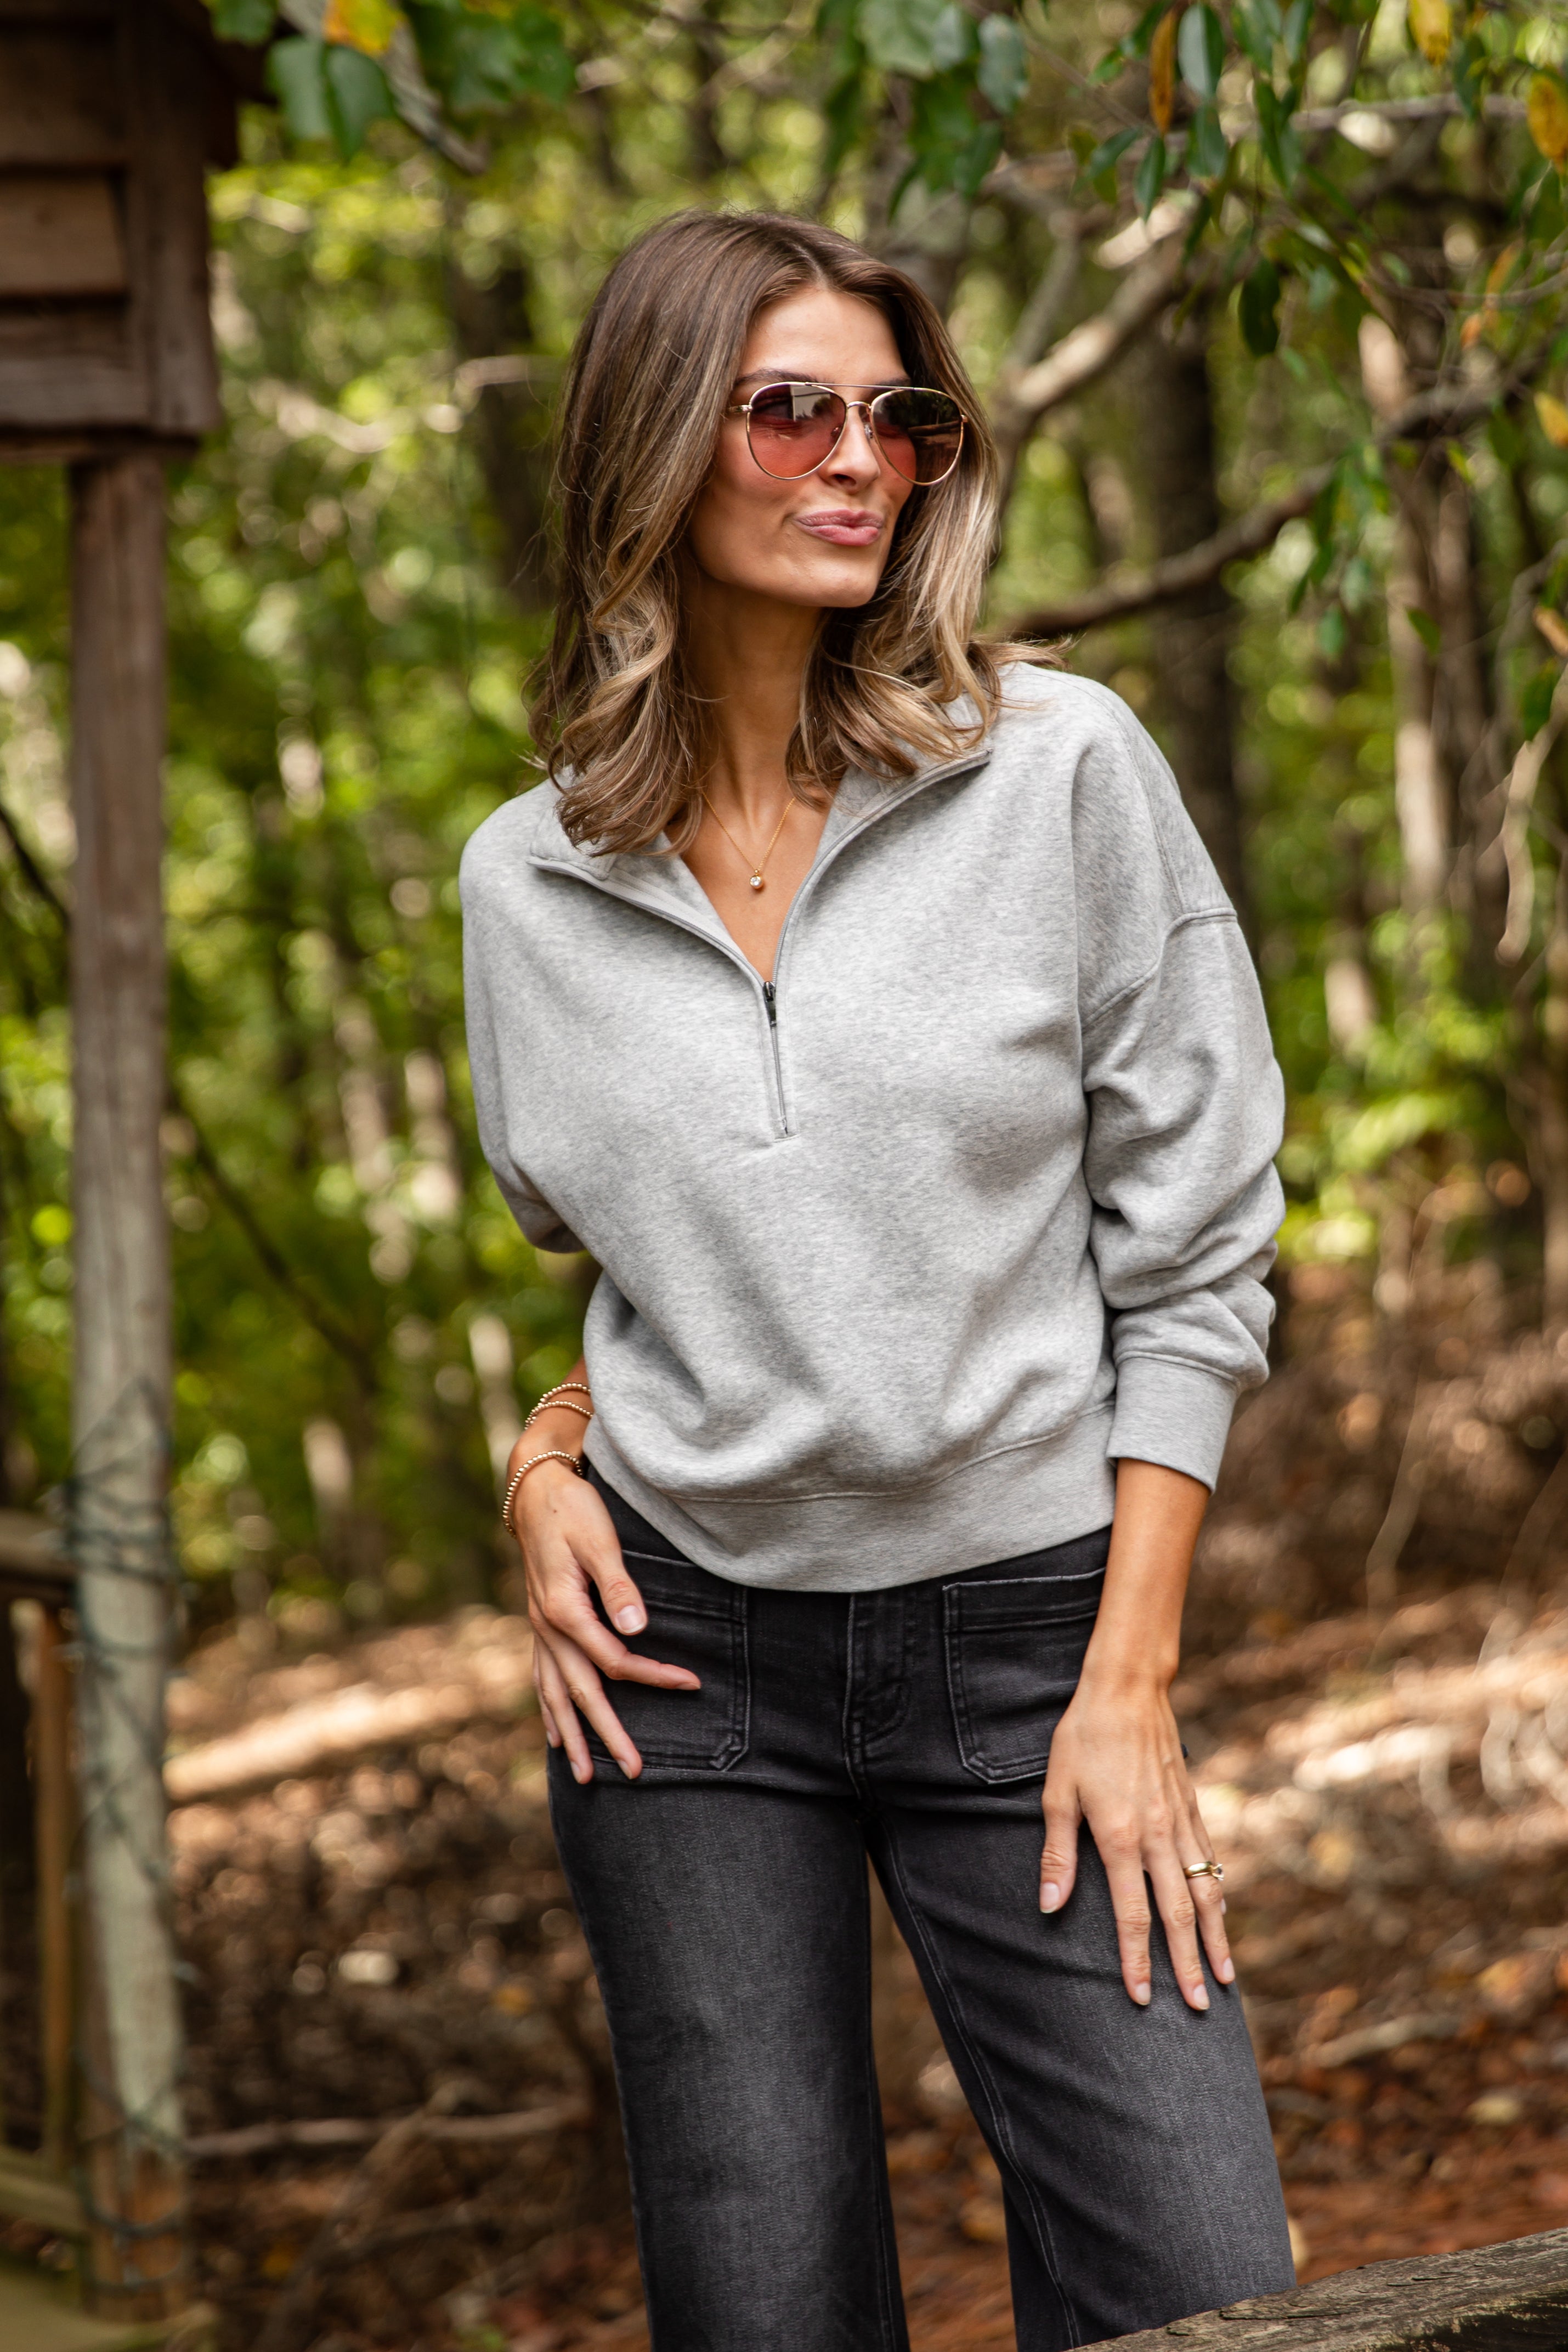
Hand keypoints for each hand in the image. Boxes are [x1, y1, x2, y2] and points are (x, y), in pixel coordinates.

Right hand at [511, 1455, 698, 1783]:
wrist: (534, 1489)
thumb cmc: (572, 1510)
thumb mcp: (599, 1539)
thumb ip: (619, 1585)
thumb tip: (638, 1628)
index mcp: (564, 1610)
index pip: (615, 1659)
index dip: (654, 1676)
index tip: (692, 1684)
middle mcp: (547, 1627)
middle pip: (582, 1692)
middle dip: (607, 1735)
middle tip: (634, 1771)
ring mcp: (540, 1629)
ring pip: (555, 1695)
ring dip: (572, 1736)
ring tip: (585, 1777)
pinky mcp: (541, 1625)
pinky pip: (542, 1679)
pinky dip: (550, 1711)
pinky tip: (555, 1735)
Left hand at [1038, 1676, 1232, 2010]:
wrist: (1127, 1689)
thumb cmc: (1083, 1738)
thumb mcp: (1057, 1792)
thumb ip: (1058, 1854)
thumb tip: (1049, 1906)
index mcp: (1119, 1837)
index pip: (1132, 1915)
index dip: (1137, 1959)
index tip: (1144, 1997)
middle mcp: (1157, 1836)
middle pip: (1179, 1914)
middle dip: (1189, 1965)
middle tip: (1201, 2009)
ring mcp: (1179, 1821)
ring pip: (1205, 1891)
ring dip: (1215, 1938)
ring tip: (1225, 1977)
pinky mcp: (1191, 1805)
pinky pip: (1210, 1859)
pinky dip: (1218, 1892)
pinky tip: (1221, 1913)